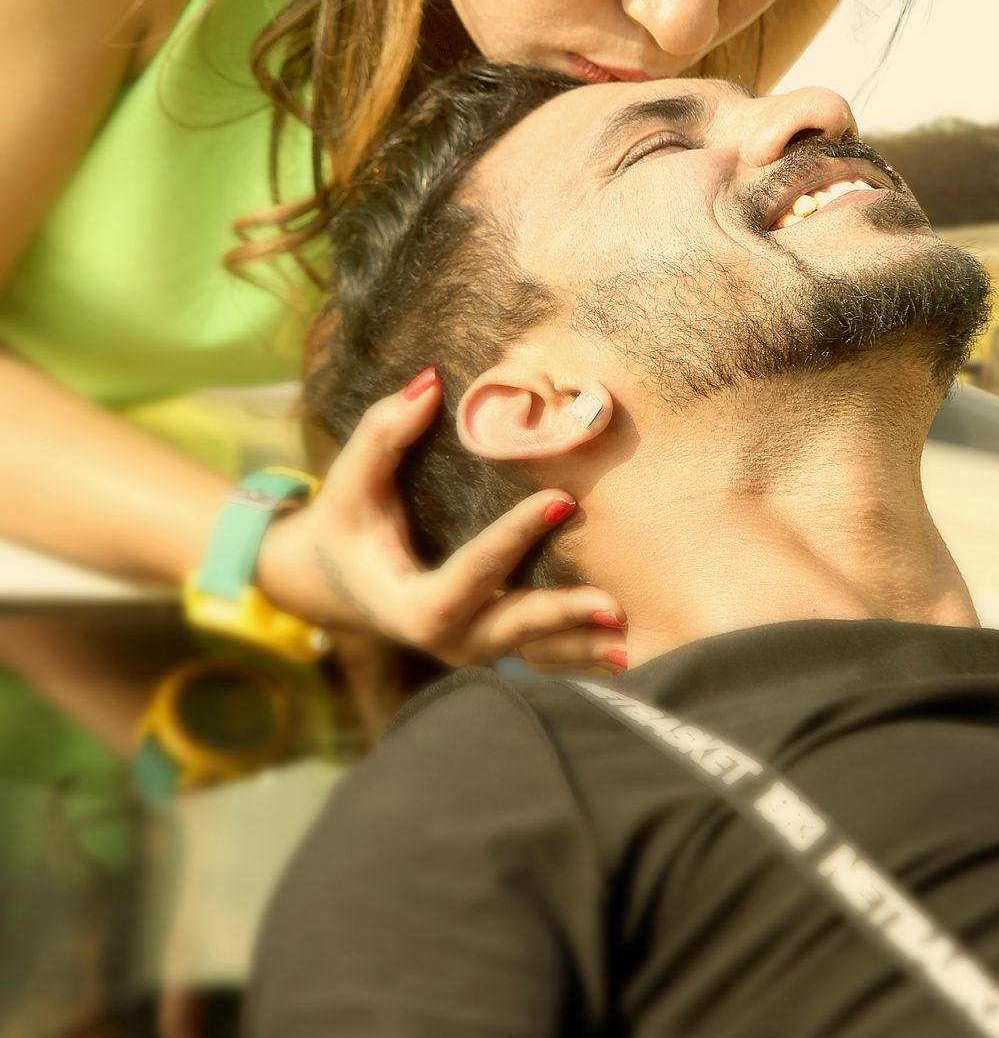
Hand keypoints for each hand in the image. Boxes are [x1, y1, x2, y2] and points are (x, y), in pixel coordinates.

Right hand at [256, 373, 626, 673]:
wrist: (331, 579)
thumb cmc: (346, 521)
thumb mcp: (353, 480)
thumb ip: (385, 432)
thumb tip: (430, 381)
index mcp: (410, 605)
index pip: (470, 572)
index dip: (514, 538)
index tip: (562, 499)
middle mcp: (443, 637)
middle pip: (509, 628)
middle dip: (560, 616)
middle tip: (613, 603)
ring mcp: (468, 648)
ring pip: (531, 652)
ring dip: (581, 647)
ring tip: (629, 643)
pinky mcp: (488, 645)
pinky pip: (538, 655)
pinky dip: (577, 655)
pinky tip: (624, 653)